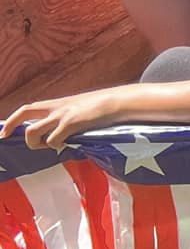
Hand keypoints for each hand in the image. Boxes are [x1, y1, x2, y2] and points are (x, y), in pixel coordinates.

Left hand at [2, 88, 116, 149]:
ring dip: (36, 143)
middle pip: (23, 113)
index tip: (5, 131)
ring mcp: (61, 115)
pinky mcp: (70, 124)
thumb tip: (62, 134)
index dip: (13, 120)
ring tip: (48, 146)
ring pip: (31, 132)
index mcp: (58, 104)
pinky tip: (65, 146)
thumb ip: (68, 118)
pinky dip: (56, 146)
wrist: (118, 102)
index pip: (28, 108)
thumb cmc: (104, 107)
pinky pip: (52, 140)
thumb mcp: (81, 109)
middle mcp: (56, 108)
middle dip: (10, 126)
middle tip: (5, 136)